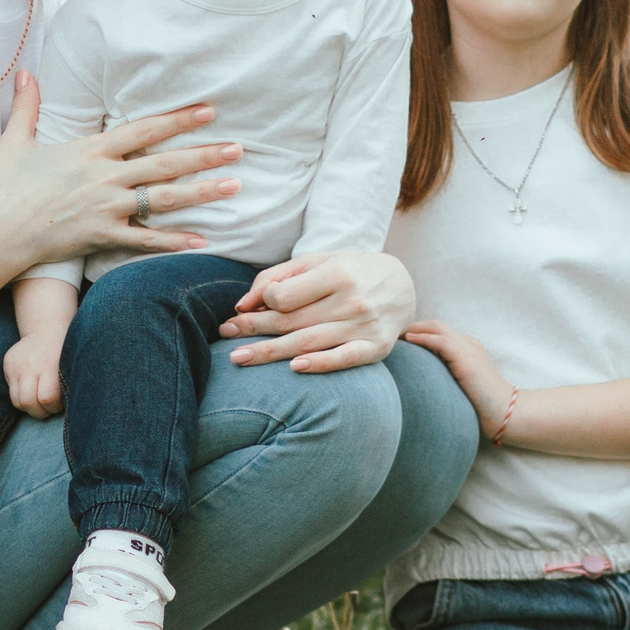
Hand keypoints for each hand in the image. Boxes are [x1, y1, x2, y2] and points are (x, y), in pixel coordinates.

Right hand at [0, 74, 244, 265]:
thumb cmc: (6, 188)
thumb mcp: (15, 141)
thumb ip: (28, 106)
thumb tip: (25, 72)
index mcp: (89, 150)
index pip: (143, 130)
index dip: (177, 120)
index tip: (207, 111)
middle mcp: (103, 177)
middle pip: (163, 163)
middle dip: (203, 155)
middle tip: (238, 148)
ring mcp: (105, 208)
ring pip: (163, 199)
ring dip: (201, 192)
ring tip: (234, 186)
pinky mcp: (102, 236)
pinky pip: (146, 239)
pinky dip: (174, 241)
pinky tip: (203, 240)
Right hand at [4, 329, 66, 418]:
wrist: (48, 327)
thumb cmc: (66, 352)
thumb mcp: (72, 366)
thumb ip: (67, 386)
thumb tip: (70, 409)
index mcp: (50, 365)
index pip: (47, 398)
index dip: (54, 407)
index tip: (60, 404)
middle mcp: (31, 364)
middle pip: (28, 403)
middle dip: (40, 412)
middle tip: (48, 407)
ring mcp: (16, 364)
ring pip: (17, 401)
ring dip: (29, 407)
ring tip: (39, 402)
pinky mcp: (7, 364)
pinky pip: (11, 391)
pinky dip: (21, 396)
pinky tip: (31, 390)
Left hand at [219, 250, 414, 372]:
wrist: (404, 285)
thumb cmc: (352, 270)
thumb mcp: (320, 260)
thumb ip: (280, 276)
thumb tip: (244, 303)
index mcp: (337, 273)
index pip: (285, 295)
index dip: (262, 302)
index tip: (247, 308)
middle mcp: (352, 300)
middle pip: (291, 321)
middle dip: (253, 329)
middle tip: (225, 335)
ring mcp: (365, 326)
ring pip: (308, 342)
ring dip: (270, 352)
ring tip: (238, 357)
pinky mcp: (376, 348)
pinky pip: (344, 358)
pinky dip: (320, 364)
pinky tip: (294, 368)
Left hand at [401, 318, 513, 440]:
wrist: (505, 412)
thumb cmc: (482, 406)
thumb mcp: (461, 386)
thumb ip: (446, 377)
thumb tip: (421, 383)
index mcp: (468, 349)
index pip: (440, 332)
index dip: (419, 332)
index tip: (400, 341)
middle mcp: (469, 344)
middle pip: (437, 326)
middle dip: (413, 327)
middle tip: (393, 335)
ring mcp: (469, 349)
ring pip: (437, 328)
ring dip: (414, 329)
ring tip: (396, 336)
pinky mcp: (466, 358)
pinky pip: (441, 341)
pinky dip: (423, 338)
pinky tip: (408, 341)